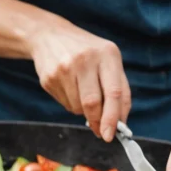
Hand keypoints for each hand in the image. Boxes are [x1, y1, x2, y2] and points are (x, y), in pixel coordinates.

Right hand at [29, 23, 131, 141]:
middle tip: (100, 131)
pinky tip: (69, 87)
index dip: (113, 117)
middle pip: (92, 103)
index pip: (113, 92)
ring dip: (83, 110)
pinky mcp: (49, 78)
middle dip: (97, 122)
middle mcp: (85, 59)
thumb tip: (121, 122)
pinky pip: (64, 104)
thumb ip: (119, 90)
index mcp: (107, 54)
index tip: (112, 135)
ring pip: (77, 107)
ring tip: (82, 92)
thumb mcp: (109, 61)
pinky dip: (71, 103)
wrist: (49, 35)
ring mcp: (64, 69)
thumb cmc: (87, 52)